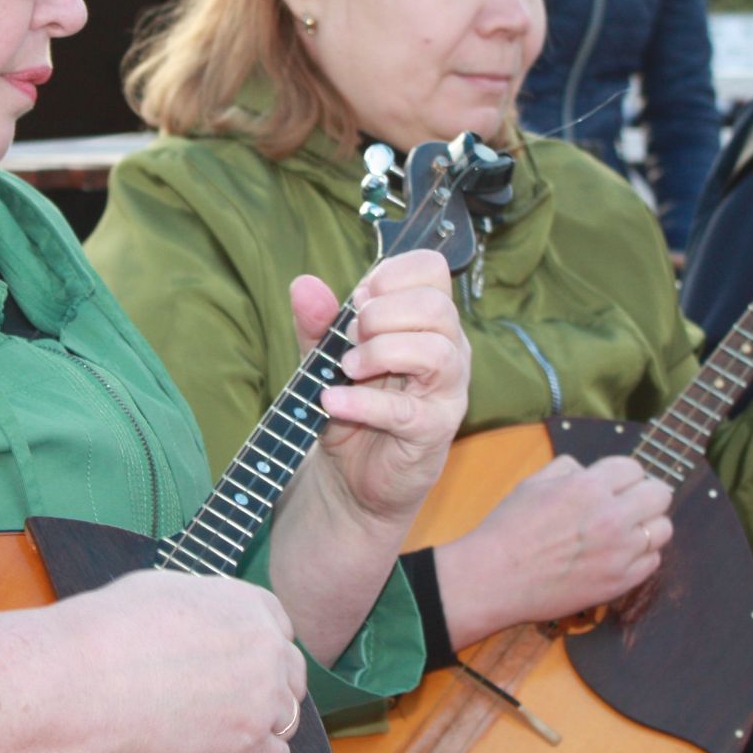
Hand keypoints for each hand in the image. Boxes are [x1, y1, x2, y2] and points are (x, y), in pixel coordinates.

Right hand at [69, 570, 307, 752]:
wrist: (89, 678)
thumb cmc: (112, 630)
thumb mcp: (166, 590)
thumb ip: (204, 608)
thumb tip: (202, 620)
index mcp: (248, 605)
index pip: (281, 629)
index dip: (261, 649)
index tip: (243, 664)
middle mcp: (266, 648)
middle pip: (292, 675)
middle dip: (268, 688)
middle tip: (234, 701)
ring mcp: (262, 698)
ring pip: (287, 720)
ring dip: (262, 727)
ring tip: (224, 731)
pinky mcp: (247, 745)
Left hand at [264, 250, 469, 666]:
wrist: (350, 482)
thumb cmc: (348, 409)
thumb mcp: (324, 359)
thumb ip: (317, 322)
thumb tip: (304, 284)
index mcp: (427, 322)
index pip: (431, 269)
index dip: (390, 275)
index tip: (357, 300)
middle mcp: (448, 350)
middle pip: (434, 305)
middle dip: (380, 315)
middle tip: (349, 341)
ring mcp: (448, 391)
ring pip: (434, 350)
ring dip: (379, 352)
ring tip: (345, 370)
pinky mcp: (435, 431)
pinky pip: (407, 410)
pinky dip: (362, 403)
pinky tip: (332, 403)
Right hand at [434, 454, 672, 648]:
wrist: (494, 578)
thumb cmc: (508, 529)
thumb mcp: (533, 483)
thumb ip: (568, 469)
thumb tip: (590, 471)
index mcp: (587, 486)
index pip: (634, 468)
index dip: (624, 475)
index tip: (617, 485)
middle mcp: (610, 516)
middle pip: (659, 494)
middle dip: (645, 495)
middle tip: (630, 505)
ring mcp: (619, 552)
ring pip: (663, 528)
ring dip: (648, 526)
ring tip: (627, 532)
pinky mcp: (620, 582)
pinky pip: (653, 562)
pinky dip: (641, 556)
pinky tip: (619, 556)